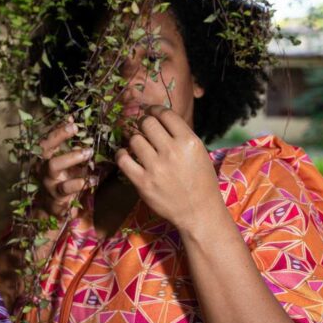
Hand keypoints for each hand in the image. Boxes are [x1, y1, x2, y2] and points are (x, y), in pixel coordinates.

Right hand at [35, 118, 96, 218]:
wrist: (53, 208)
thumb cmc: (62, 179)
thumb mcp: (64, 160)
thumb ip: (66, 142)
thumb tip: (71, 117)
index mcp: (45, 158)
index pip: (47, 139)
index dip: (58, 129)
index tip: (72, 121)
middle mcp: (43, 167)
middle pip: (46, 149)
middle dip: (59, 137)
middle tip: (77, 129)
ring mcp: (49, 182)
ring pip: (54, 167)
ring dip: (71, 157)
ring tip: (88, 153)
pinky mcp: (56, 197)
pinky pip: (67, 188)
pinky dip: (81, 183)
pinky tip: (93, 179)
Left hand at [114, 105, 220, 230]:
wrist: (198, 212)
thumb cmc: (200, 181)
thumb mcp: (198, 153)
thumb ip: (180, 136)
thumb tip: (158, 118)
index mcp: (189, 142)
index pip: (165, 114)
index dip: (155, 110)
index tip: (150, 112)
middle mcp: (172, 152)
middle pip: (147, 123)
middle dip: (143, 123)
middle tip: (143, 128)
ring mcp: (156, 168)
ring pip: (134, 139)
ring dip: (134, 140)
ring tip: (138, 145)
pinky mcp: (143, 183)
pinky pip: (123, 160)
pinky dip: (121, 154)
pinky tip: (126, 155)